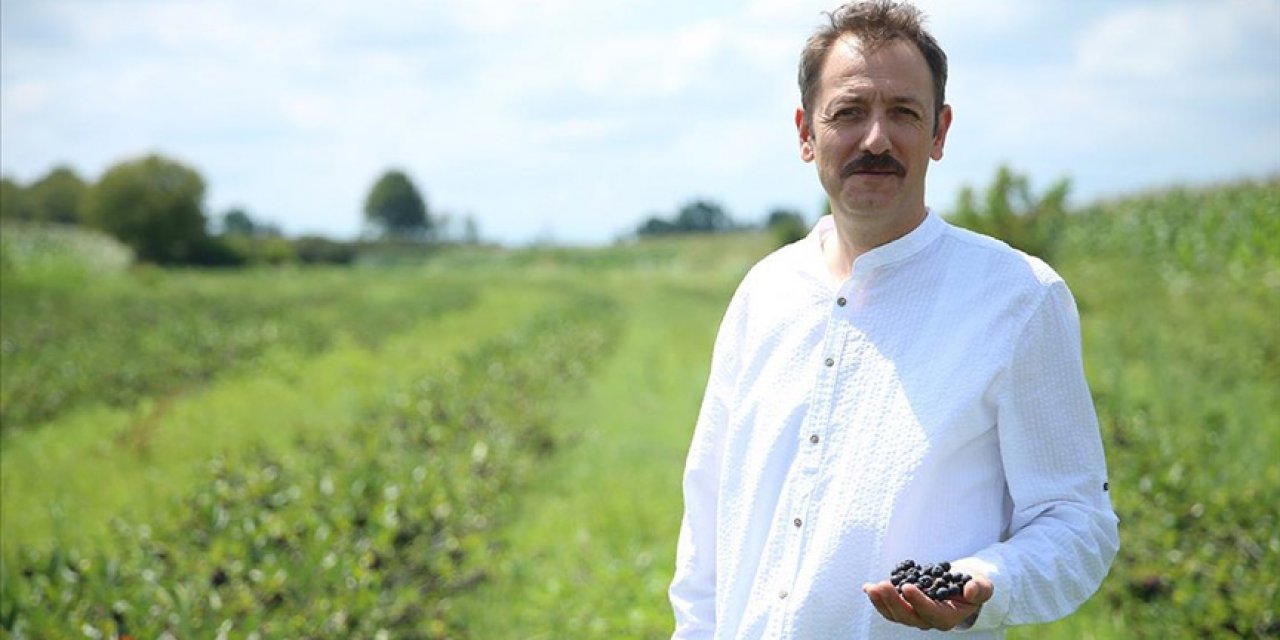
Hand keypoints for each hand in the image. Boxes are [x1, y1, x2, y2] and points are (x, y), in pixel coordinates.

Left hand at [861, 572, 993, 630]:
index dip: (918, 602)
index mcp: (947, 617)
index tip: (907, 587)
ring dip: (882, 602)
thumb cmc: (972, 584)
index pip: (931, 613)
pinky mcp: (904, 608)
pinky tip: (867, 588)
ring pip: (895, 615)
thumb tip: (970, 591)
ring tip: (873, 587)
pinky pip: (888, 608)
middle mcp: (928, 620)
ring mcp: (914, 615)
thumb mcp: (982, 585)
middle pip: (908, 617)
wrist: (960, 583)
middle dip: (894, 602)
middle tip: (883, 585)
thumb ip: (979, 589)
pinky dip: (877, 599)